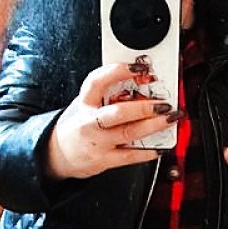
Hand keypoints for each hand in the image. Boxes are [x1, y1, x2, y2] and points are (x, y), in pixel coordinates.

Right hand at [46, 63, 183, 179]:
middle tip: (163, 103)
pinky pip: (129, 156)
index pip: (97, 82)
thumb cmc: (75, 126)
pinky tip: (160, 147)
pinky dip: (147, 152)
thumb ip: (106, 95)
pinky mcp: (104, 160)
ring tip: (170, 119)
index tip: (139, 68)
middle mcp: (89, 122)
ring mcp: (97, 142)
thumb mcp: (83, 104)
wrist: (57, 154)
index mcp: (84, 103)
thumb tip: (139, 83)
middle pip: (118, 112)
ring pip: (128, 133)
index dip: (118, 72)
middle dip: (144, 107)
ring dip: (153, 126)